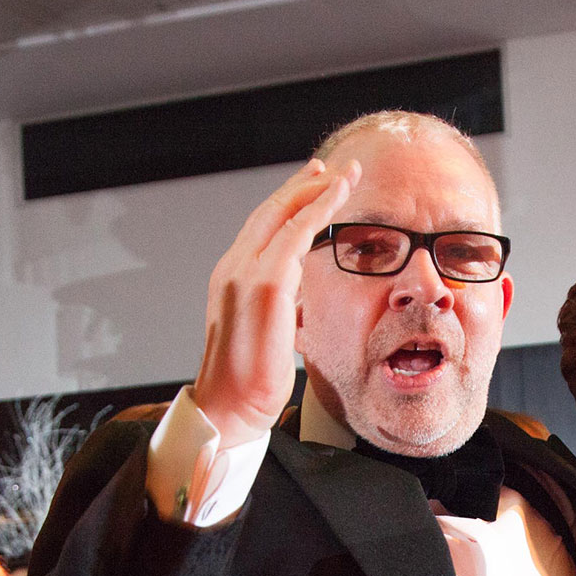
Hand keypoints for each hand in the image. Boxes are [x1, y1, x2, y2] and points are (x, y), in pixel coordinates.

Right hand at [194, 157, 357, 446]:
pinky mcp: (265, 287)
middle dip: (304, 185)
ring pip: (284, 216)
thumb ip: (279, 309)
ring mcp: (244, 274)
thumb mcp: (265, 335)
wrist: (229, 409)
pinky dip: (318, 211)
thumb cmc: (248, 384)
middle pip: (270, 212)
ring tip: (346, 175)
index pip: (261, 228)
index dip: (288, 203)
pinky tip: (338, 198)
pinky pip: (296, 236)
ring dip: (318, 191)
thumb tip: (299, 303)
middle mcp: (232, 269)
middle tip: (333, 166)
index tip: (313, 184)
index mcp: (231, 279)